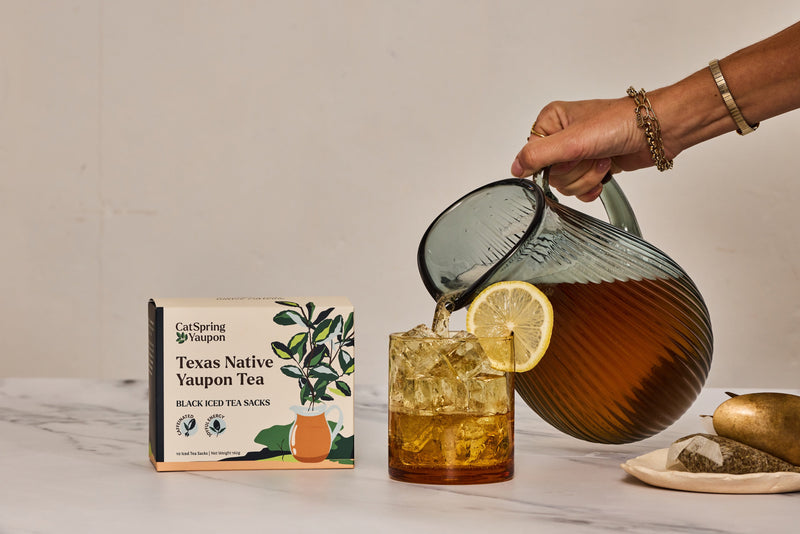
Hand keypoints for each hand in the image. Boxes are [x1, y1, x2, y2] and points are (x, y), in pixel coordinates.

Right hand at [511, 97, 653, 201]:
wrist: (658, 130)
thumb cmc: (621, 122)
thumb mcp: (572, 140)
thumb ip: (538, 155)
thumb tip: (515, 168)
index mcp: (551, 122)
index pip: (533, 157)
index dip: (553, 163)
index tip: (570, 155)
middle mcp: (562, 136)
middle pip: (551, 174)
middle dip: (575, 171)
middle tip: (592, 155)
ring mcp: (579, 153)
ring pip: (566, 185)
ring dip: (588, 177)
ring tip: (603, 159)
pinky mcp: (593, 166)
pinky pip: (580, 190)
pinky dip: (593, 187)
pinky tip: (605, 173)